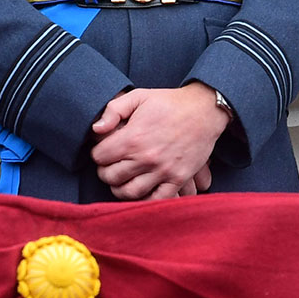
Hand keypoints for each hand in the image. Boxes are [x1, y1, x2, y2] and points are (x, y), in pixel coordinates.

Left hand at [90, 83, 226, 200]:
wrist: (203, 110)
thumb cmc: (168, 102)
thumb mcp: (137, 97)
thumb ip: (113, 110)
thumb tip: (95, 129)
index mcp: (132, 138)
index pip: (99, 157)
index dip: (97, 153)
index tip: (103, 150)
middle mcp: (146, 158)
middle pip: (111, 177)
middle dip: (105, 172)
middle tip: (109, 166)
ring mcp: (163, 171)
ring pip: (130, 193)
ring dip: (120, 188)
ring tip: (121, 180)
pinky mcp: (178, 179)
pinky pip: (157, 199)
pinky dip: (145, 200)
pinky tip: (141, 191)